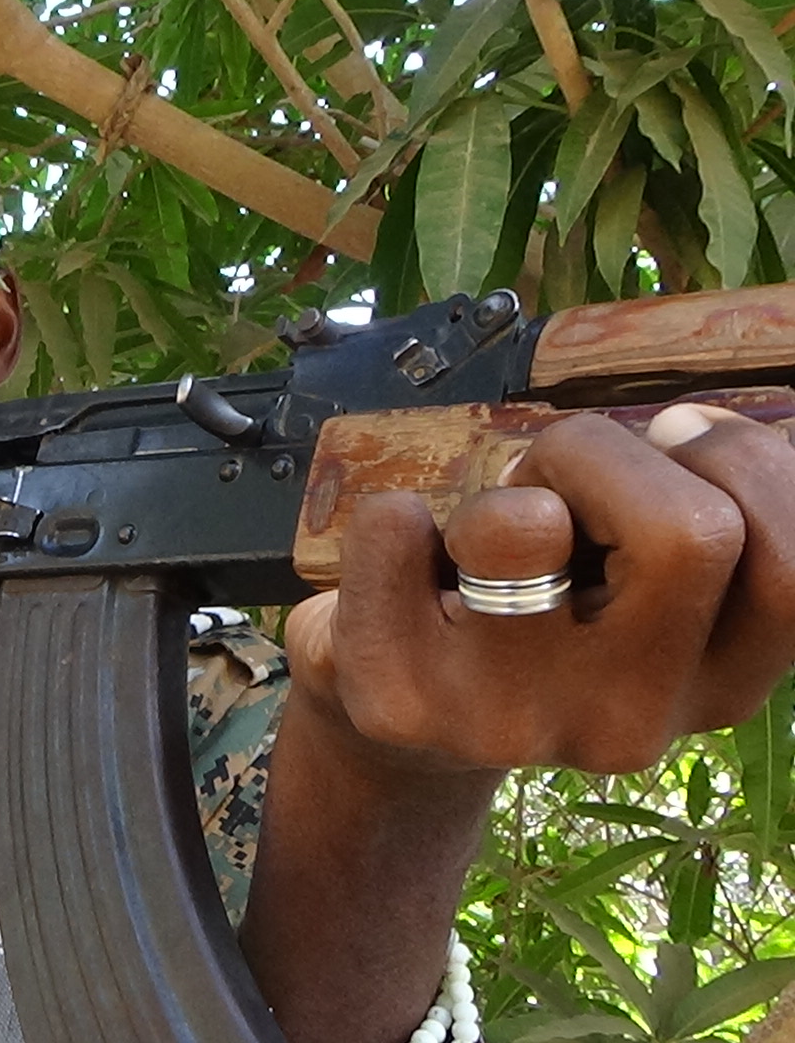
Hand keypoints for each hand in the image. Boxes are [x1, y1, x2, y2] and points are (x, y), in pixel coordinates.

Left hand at [284, 403, 794, 776]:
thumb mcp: (642, 579)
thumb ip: (704, 509)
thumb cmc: (536, 611)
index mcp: (717, 685)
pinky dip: (392, 514)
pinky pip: (394, 530)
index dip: (744, 463)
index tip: (674, 449)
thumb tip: (697, 425)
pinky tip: (407, 563)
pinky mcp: (399, 700)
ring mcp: (509, 720)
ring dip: (502, 492)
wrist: (396, 722)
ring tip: (481, 537)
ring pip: (525, 529)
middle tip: (557, 486)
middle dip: (612, 456)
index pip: (794, 564)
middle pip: (692, 532)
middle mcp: (626, 720)